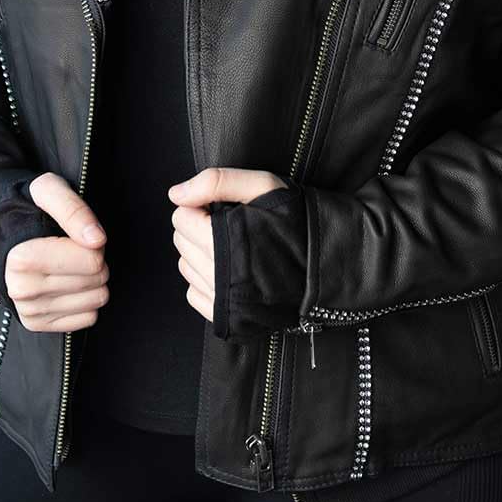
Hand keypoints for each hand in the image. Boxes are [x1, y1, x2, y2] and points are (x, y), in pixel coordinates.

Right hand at [5, 171, 109, 333]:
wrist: (5, 236)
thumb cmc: (30, 210)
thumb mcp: (48, 191)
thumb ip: (73, 209)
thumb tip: (97, 240)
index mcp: (21, 258)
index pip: (92, 260)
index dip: (92, 242)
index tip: (76, 234)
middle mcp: (22, 290)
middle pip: (96, 279)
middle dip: (94, 259)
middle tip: (74, 248)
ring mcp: (30, 311)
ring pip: (97, 300)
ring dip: (93, 280)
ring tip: (70, 264)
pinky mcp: (39, 325)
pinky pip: (89, 317)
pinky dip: (86, 300)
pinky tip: (69, 284)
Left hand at [167, 167, 288, 323]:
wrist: (326, 265)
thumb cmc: (295, 219)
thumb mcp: (263, 185)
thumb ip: (216, 182)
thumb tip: (175, 194)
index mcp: (226, 240)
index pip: (181, 217)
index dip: (200, 205)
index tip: (222, 206)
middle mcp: (220, 275)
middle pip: (181, 242)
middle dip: (197, 227)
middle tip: (228, 223)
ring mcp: (224, 301)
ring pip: (185, 268)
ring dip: (200, 252)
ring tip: (231, 244)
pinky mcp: (229, 319)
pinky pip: (194, 295)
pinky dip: (204, 280)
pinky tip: (228, 268)